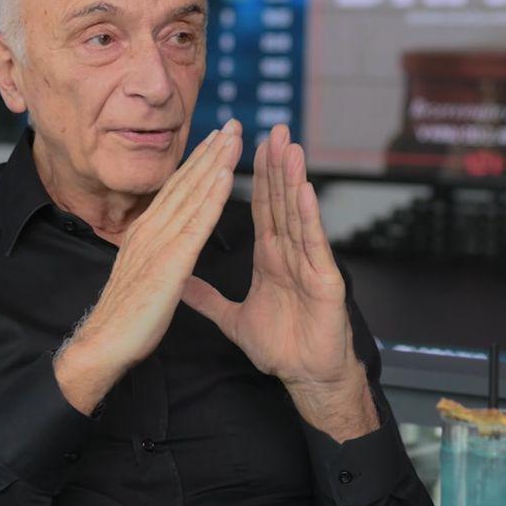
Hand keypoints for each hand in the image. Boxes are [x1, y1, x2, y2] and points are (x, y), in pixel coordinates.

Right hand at [53, 120, 240, 413]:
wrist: (104, 343)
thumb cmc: (125, 319)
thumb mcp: (144, 276)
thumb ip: (157, 256)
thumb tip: (168, 248)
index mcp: (145, 233)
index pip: (175, 190)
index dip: (198, 163)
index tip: (216, 141)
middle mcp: (150, 229)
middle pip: (185, 182)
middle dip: (210, 151)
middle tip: (232, 124)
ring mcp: (159, 242)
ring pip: (192, 194)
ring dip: (215, 163)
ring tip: (235, 137)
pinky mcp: (170, 261)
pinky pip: (197, 222)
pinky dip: (212, 196)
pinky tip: (226, 176)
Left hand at [181, 124, 377, 441]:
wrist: (307, 377)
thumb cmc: (282, 348)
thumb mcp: (233, 319)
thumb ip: (207, 298)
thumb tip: (180, 283)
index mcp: (272, 258)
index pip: (263, 209)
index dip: (257, 177)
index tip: (249, 146)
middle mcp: (292, 255)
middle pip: (283, 202)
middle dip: (278, 166)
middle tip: (275, 128)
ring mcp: (310, 265)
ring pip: (300, 216)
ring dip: (295, 181)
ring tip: (290, 147)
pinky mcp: (325, 282)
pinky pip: (315, 247)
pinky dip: (310, 220)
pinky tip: (305, 193)